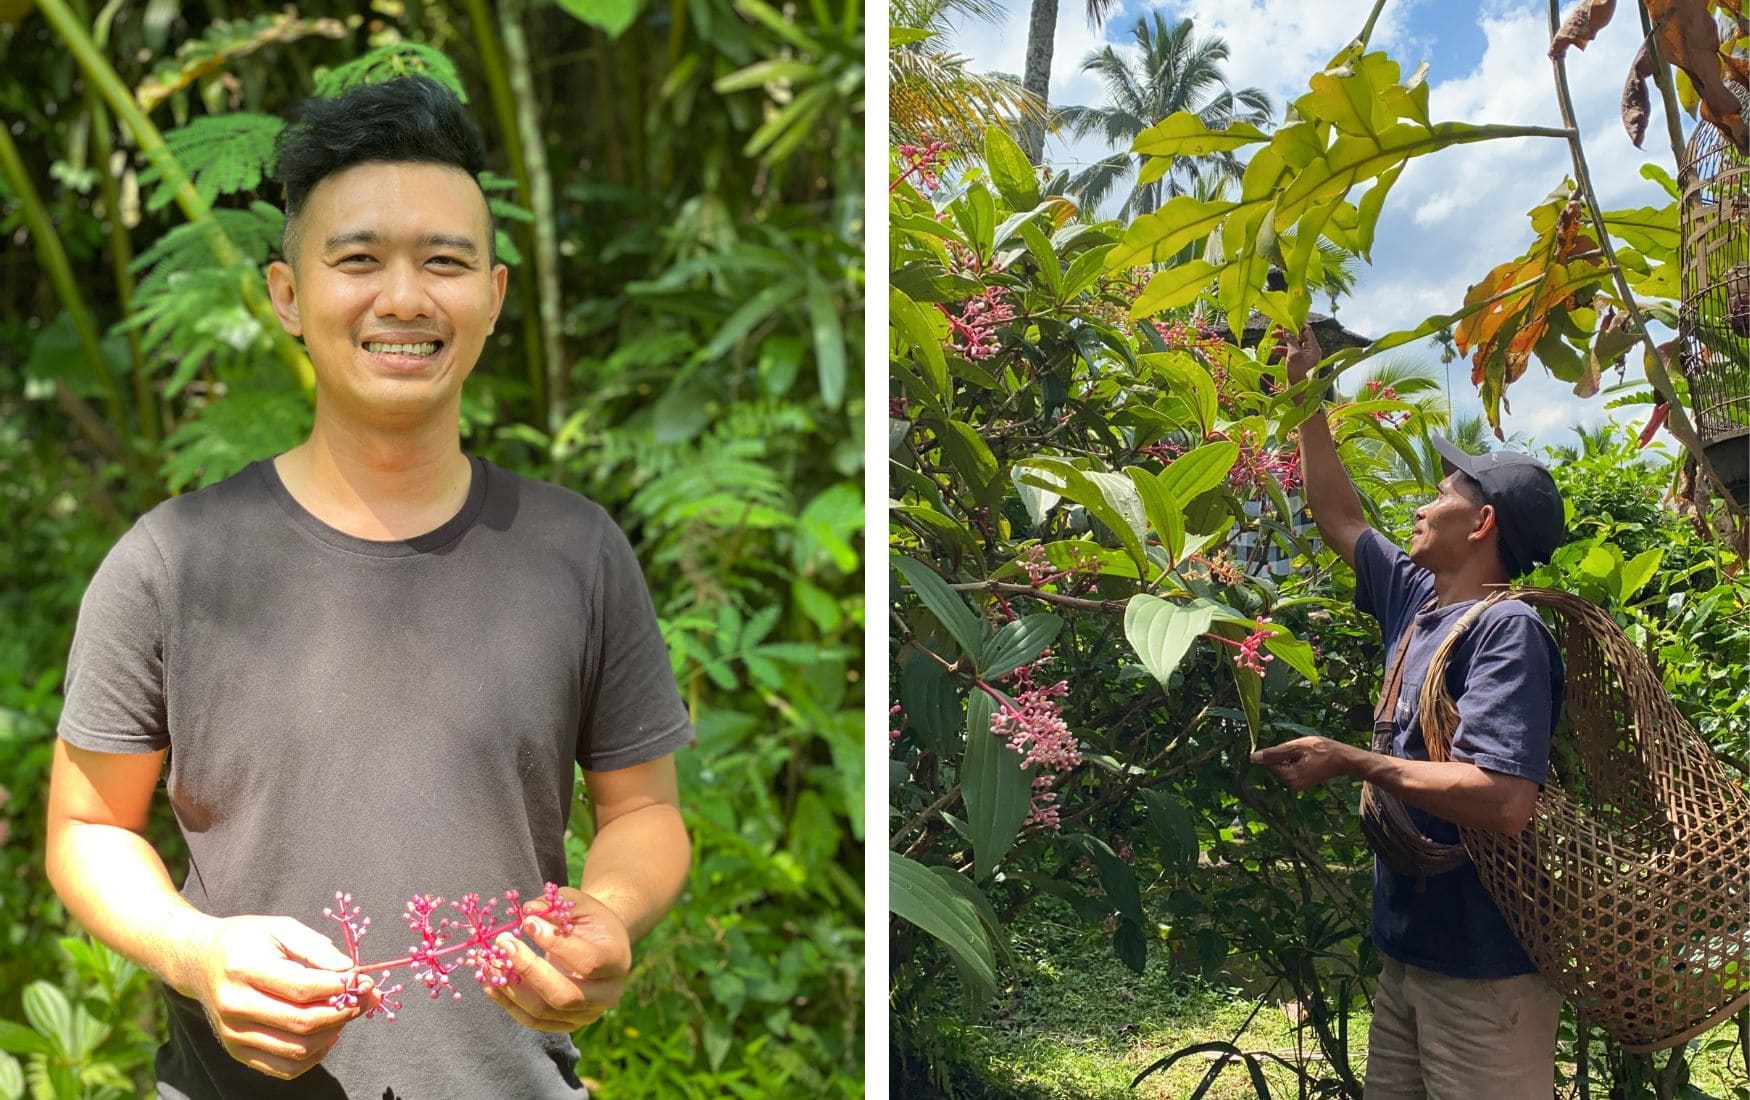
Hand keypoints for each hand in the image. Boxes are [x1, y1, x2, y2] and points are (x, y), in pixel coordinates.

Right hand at [188, 915, 374, 1079]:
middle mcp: (233, 1005)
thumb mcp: (282, 928)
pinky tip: (327, 1035)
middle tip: (365, 997)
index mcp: (243, 968)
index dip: (339, 987)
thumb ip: (317, 948)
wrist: (200, 961)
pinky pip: (284, 1069)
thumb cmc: (248, 940)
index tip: (363, 979)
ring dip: (333, 1033)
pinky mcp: (236, 1051)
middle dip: (343, 1011)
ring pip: (297, 1049)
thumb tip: (350, 971)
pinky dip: (314, 1057)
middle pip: (301, 1022)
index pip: (301, 988)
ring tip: (347, 1012)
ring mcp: (233, 1033)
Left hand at [487, 888, 630, 1032]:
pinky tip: (490, 984)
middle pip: (564, 995)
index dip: (556, 944)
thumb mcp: (580, 905)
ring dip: (512, 989)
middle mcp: (606, 995)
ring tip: (490, 963)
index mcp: (616, 962)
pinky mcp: (565, 1024)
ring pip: (543, 1012)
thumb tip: (527, 910)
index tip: (528, 923)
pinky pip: (532, 1020)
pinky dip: (508, 1003)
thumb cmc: (590, 921)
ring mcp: (585, 1015)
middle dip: (529, 971)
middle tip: (503, 944)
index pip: (587, 961)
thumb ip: (556, 904)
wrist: (601, 945)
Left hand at [1251, 736, 1359, 791]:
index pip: (1269, 764)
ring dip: (1290, 758)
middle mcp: (1292, 785)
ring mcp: (1298, 786)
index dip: (1275, 752)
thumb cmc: (1322, 750)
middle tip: (1301, 750)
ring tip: (1306, 754)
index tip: (1290, 747)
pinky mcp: (1303, 783)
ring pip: (1284, 768)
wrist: (1343, 759)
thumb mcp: (1296, 747)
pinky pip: (1292, 770)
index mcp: (1289, 777)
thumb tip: (1253, 758)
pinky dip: (1295, 762)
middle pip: (1276, 767)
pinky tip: (1308, 758)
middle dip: (1283, 756)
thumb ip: (1273, 753)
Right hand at [1273, 324, 1322, 387]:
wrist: (1300, 393)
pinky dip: (1283, 350)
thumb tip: (1287, 329)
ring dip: (1283, 341)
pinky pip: (1291, 353)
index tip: (1284, 322)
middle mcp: (1310, 350)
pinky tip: (1275, 351)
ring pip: (1293, 344)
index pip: (1306, 330)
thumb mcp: (1293, 355)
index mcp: (1313, 347)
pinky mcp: (1299, 363)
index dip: (1295, 325)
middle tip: (1275, 329)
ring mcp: (1305, 357)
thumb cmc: (1299, 374)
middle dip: (1287, 333)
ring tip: (1272, 339)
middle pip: (1299, 336)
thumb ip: (1291, 341)